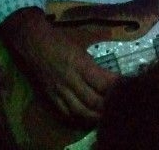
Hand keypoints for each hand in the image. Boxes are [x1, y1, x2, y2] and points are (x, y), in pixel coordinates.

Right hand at [0, 7, 119, 123]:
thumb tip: (111, 78)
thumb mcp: (81, 47)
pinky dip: (77, 119)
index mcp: (80, 64)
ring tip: (106, 116)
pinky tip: (86, 119)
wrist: (31, 42)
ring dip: (94, 116)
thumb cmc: (59, 39)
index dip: (116, 89)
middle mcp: (70, 80)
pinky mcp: (49, 97)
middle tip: (119, 105)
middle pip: (93, 101)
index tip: (127, 88)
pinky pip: (64, 114)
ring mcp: (58, 90)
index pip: (103, 82)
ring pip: (79, 111)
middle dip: (108, 106)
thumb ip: (94, 65)